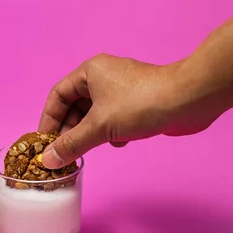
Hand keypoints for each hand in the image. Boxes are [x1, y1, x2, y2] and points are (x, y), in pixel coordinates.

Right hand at [38, 53, 223, 168]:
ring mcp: (120, 90)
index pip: (57, 95)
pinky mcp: (136, 103)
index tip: (44, 142)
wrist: (188, 100)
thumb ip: (71, 144)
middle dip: (70, 130)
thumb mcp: (99, 127)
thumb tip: (48, 160)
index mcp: (89, 72)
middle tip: (64, 152)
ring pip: (94, 115)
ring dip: (91, 134)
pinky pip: (112, 120)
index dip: (49, 120)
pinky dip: (111, 133)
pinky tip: (119, 143)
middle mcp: (103, 77)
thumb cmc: (142, 103)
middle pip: (74, 106)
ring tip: (90, 149)